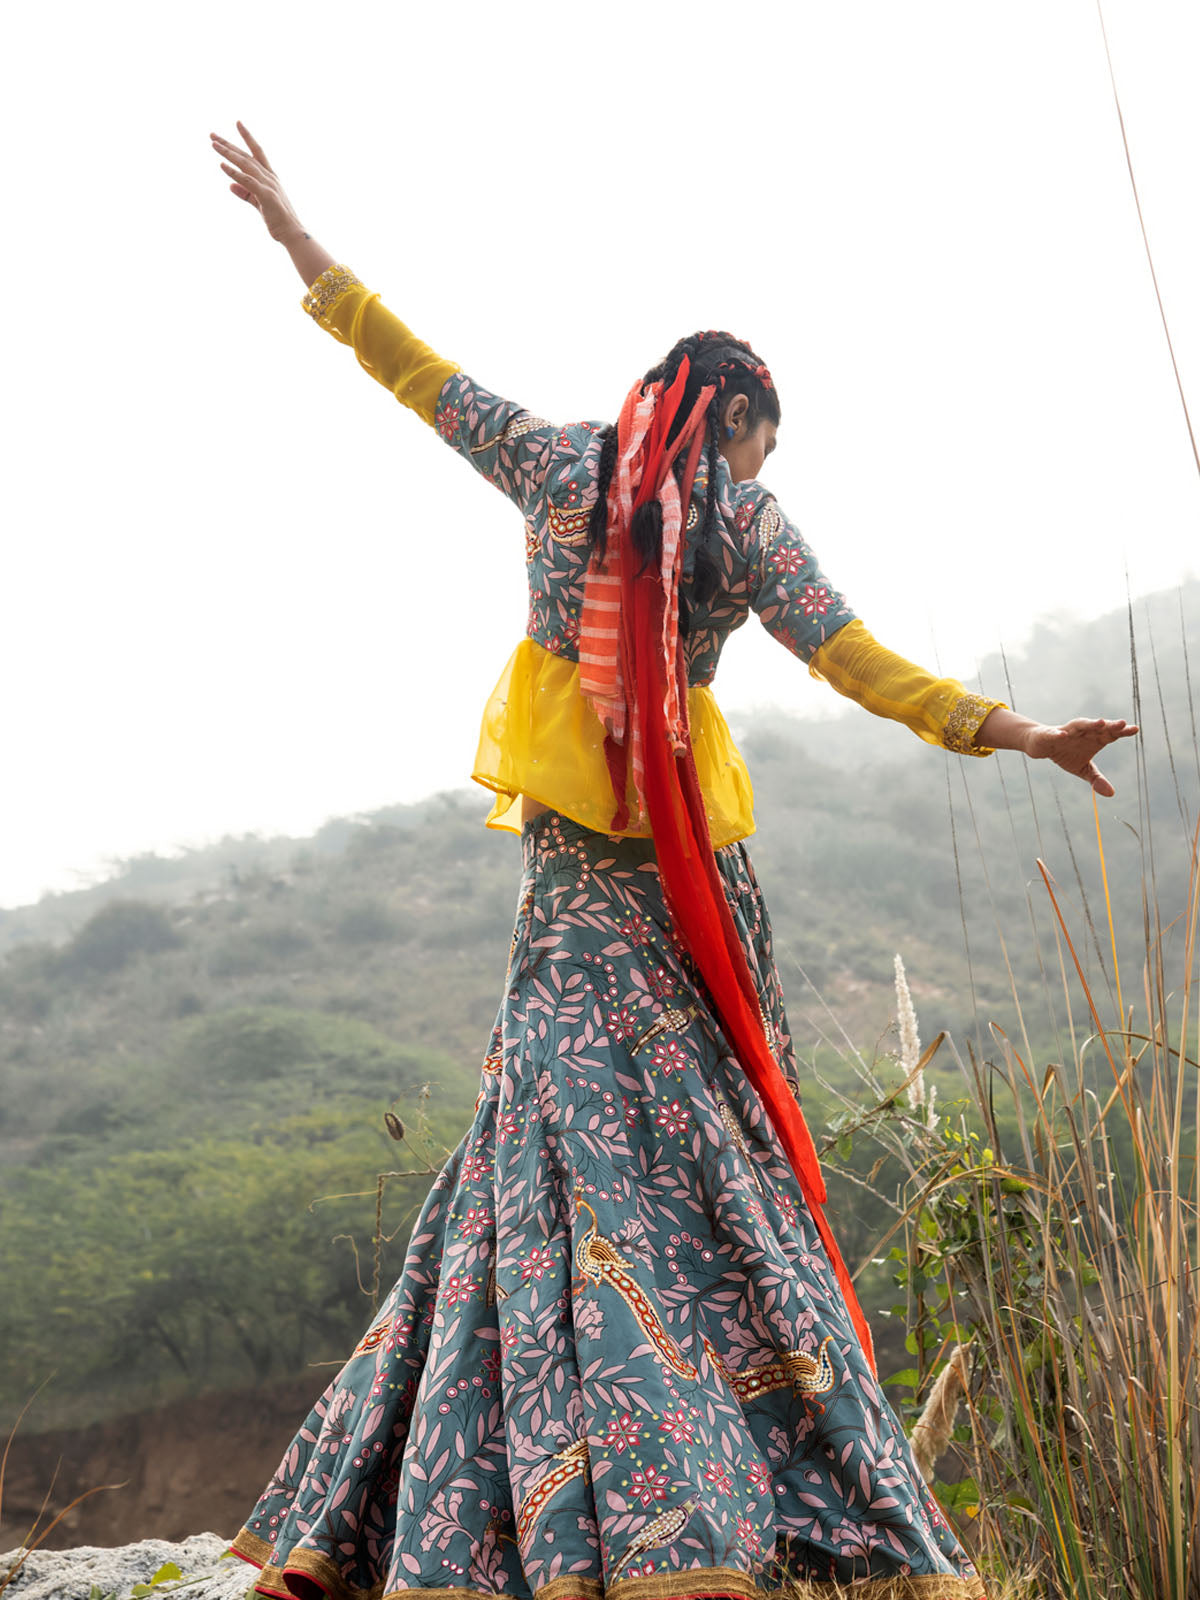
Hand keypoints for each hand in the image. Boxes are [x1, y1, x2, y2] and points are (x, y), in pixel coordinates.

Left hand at [210, 121, 304, 242]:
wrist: (292, 233)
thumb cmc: (277, 219)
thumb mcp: (258, 203)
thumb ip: (245, 193)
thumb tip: (230, 185)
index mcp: (269, 176)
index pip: (256, 151)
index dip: (247, 137)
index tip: (238, 123)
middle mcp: (269, 176)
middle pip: (246, 155)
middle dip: (229, 144)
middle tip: (212, 135)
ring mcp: (268, 184)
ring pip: (245, 164)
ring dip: (228, 153)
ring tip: (214, 144)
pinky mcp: (265, 195)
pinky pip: (247, 180)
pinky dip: (234, 172)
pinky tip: (222, 165)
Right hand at [1023, 717, 1138, 797]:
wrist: (1040, 745)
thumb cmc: (1065, 754)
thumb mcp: (1082, 769)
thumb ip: (1097, 779)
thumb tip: (1112, 794)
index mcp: (1094, 738)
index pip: (1111, 733)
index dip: (1123, 731)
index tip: (1135, 729)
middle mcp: (1084, 731)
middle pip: (1099, 727)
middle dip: (1110, 725)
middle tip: (1122, 723)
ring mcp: (1067, 731)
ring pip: (1080, 725)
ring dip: (1090, 724)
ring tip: (1100, 723)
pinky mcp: (1049, 734)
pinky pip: (1054, 734)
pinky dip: (1058, 734)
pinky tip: (1063, 736)